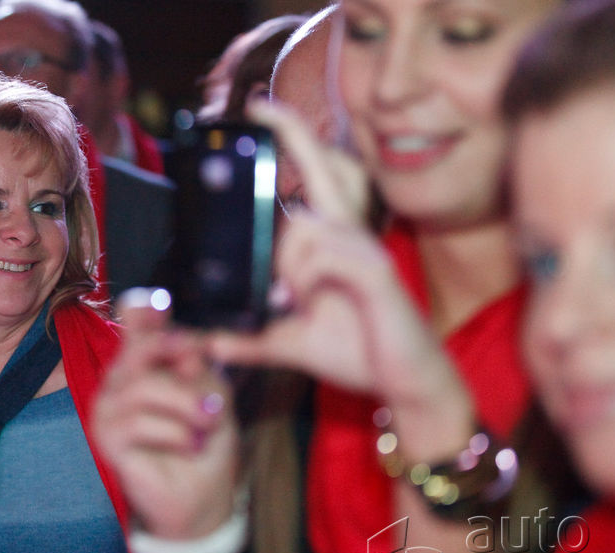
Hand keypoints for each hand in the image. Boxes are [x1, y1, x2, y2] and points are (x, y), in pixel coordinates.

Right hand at [92, 290, 239, 539]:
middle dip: (178, 360)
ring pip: (144, 386)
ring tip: (208, 423)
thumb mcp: (214, 394)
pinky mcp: (105, 440)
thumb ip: (199, 366)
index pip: (134, 322)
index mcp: (144, 362)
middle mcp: (119, 379)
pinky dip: (176, 433)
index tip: (169, 313)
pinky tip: (190, 445)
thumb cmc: (206, 441)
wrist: (203, 494)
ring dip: (187, 405)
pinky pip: (138, 422)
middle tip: (206, 377)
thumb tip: (187, 346)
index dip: (148, 312)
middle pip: (139, 347)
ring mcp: (108, 409)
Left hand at [207, 100, 473, 457]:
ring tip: (287, 301)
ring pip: (307, 227)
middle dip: (293, 135)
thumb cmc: (359, 350)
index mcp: (334, 241)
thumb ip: (251, 337)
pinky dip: (304, 280)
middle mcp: (352, 234)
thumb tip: (209, 340)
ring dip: (285, 265)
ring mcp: (365, 250)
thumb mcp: (291, 342)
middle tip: (256, 107)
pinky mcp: (376, 273)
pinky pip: (325, 256)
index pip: (318, 173)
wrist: (404, 383)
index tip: (259, 107)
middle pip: (323, 170)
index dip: (294, 135)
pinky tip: (304, 303)